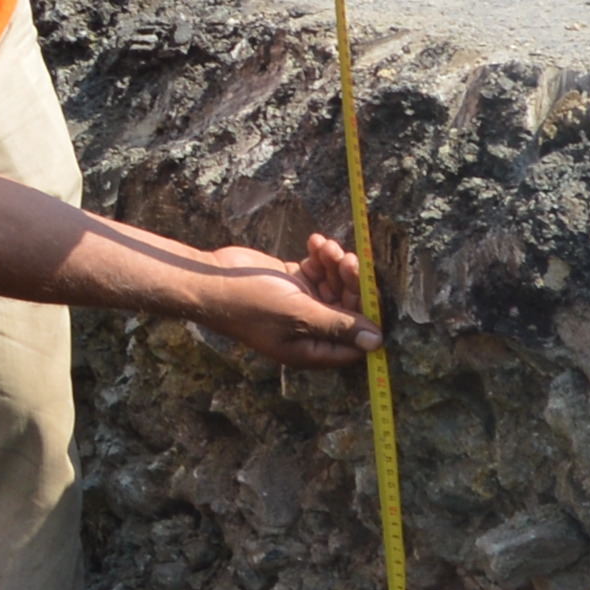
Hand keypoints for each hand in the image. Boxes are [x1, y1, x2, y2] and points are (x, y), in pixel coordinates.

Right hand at [193, 230, 379, 367]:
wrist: (213, 281)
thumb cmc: (251, 305)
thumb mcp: (299, 315)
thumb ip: (339, 326)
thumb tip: (377, 342)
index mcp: (311, 348)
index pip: (354, 341)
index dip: (366, 317)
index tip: (371, 289)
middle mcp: (310, 329)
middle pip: (347, 309)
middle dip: (351, 283)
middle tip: (348, 259)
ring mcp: (301, 305)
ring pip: (335, 285)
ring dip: (335, 264)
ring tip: (326, 247)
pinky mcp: (293, 283)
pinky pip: (318, 270)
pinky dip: (320, 257)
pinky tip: (314, 241)